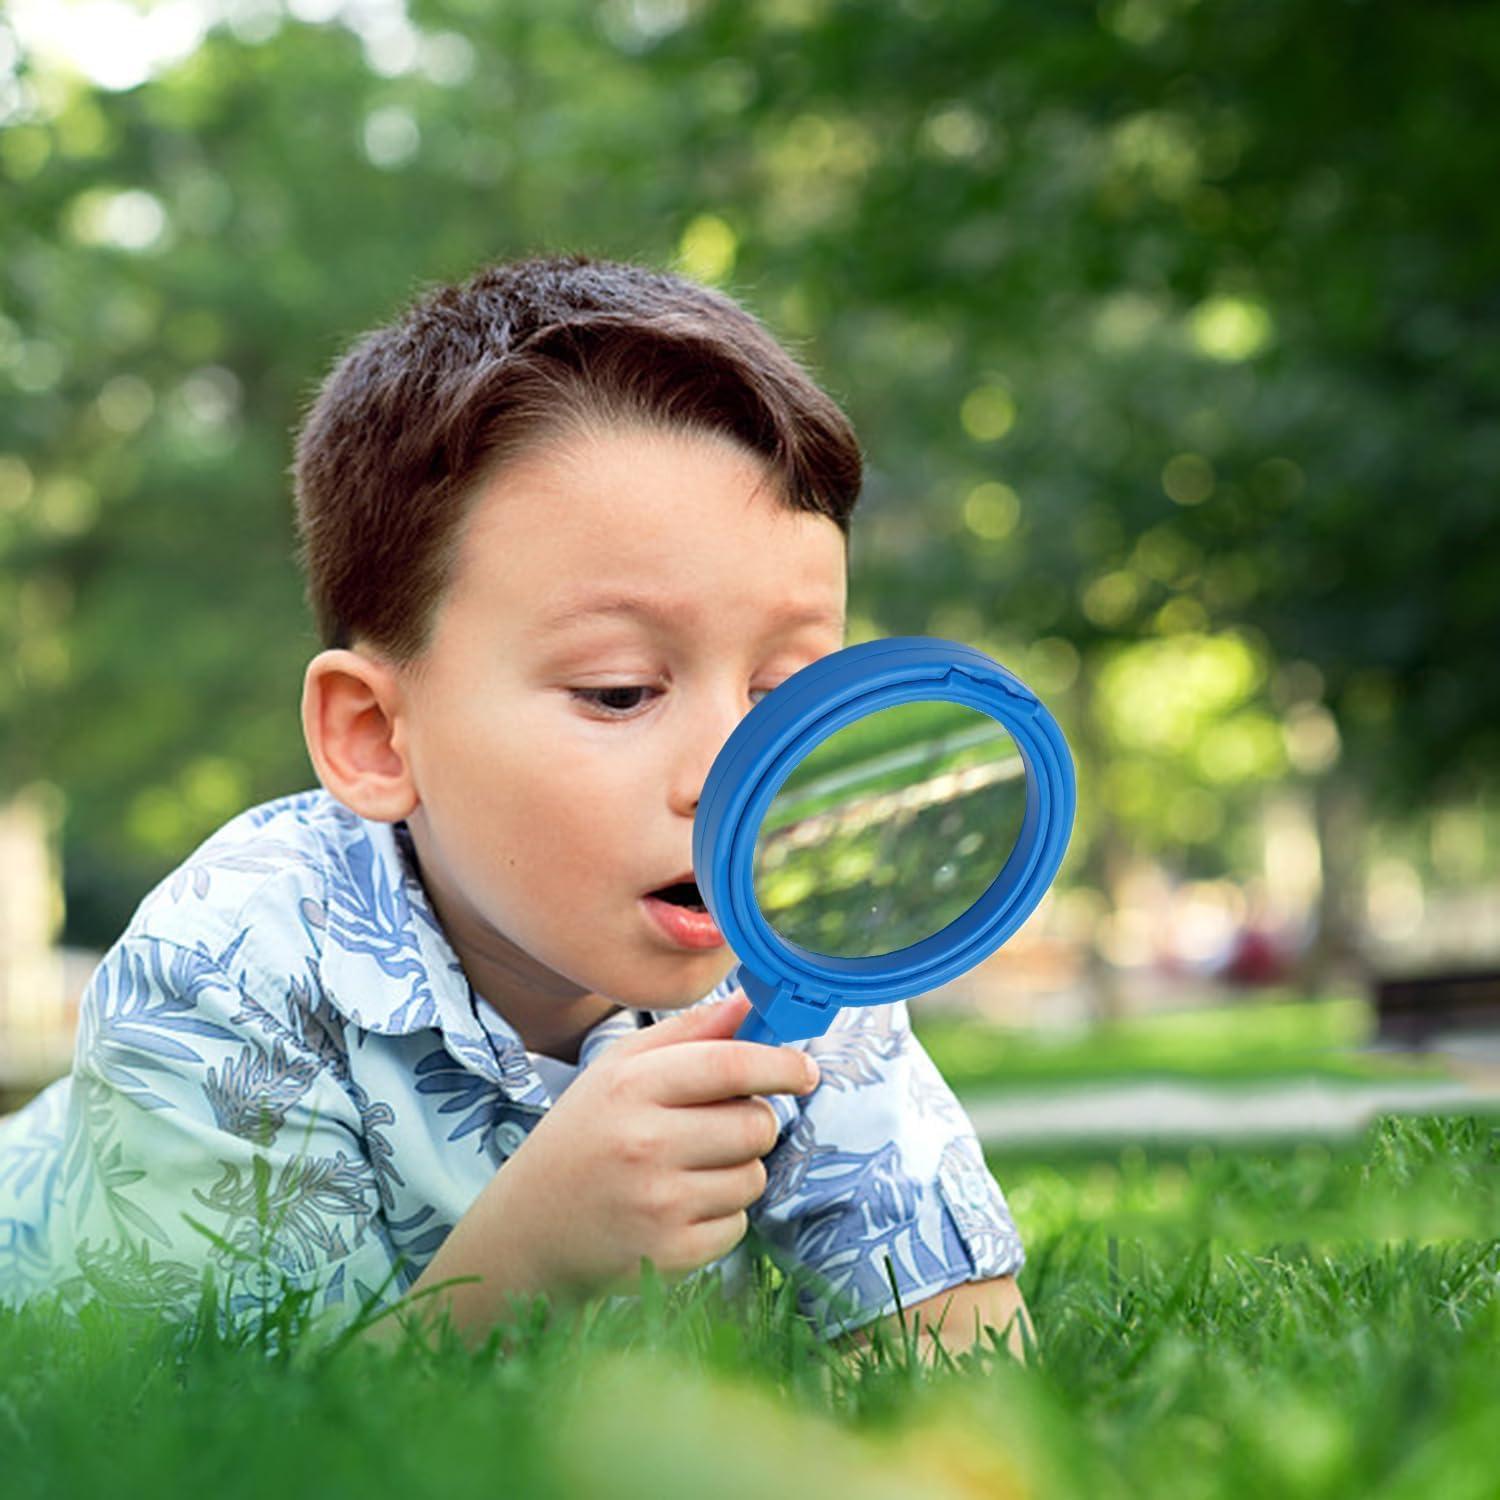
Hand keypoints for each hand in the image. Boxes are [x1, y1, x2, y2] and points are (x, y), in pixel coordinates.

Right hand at [486, 989, 817, 1296]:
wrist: (528, 1230)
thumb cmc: (585, 1135)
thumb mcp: (619, 1069)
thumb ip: (688, 1032)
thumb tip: (751, 1003)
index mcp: (632, 1086)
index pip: (730, 1065)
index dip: (779, 1065)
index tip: (804, 1070)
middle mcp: (644, 1143)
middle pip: (756, 1125)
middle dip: (753, 1122)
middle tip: (718, 1126)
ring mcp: (657, 1204)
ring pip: (753, 1177)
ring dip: (736, 1171)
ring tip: (687, 1170)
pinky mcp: (669, 1255)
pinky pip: (738, 1225)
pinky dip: (720, 1216)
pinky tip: (677, 1208)